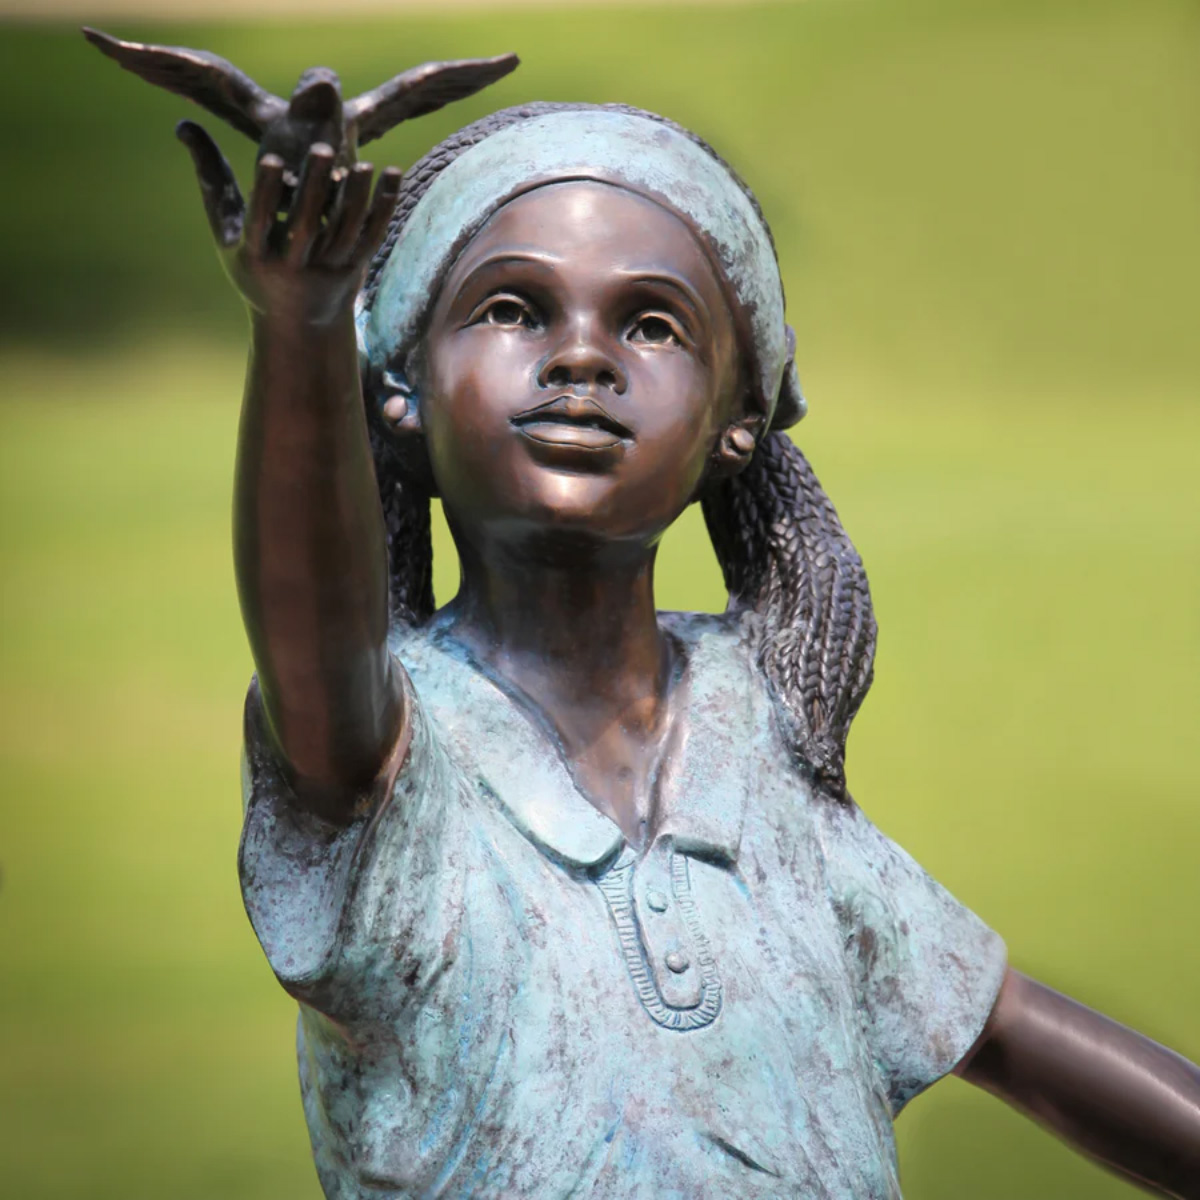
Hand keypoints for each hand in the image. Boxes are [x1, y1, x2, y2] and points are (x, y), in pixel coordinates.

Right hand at [176, 119, 400, 325]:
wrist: (298, 324)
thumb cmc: (254, 268)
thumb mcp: (226, 232)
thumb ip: (211, 179)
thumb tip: (183, 124)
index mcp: (256, 257)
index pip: (259, 220)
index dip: (266, 191)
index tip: (273, 158)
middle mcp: (291, 268)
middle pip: (305, 226)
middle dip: (314, 189)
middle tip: (323, 148)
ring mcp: (325, 272)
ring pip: (343, 232)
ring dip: (355, 197)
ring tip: (364, 162)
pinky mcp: (354, 271)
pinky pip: (371, 237)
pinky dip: (383, 207)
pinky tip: (390, 174)